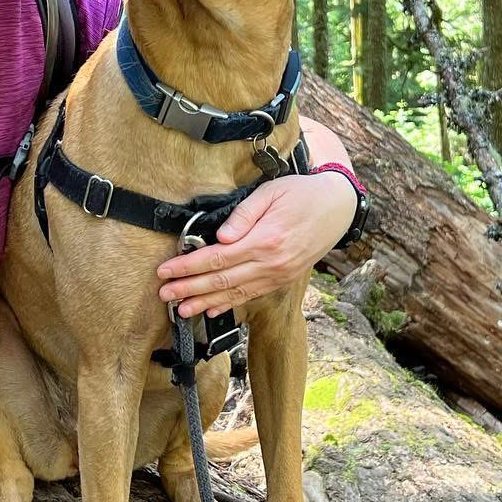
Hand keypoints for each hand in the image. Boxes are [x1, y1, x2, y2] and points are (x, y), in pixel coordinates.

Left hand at [156, 172, 357, 317]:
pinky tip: (212, 309)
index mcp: (265, 240)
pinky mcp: (282, 279)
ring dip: (205, 302)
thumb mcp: (270, 193)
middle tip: (164, 294)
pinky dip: (229, 304)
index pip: (217, 258)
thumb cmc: (301, 194)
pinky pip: (251, 294)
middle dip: (189, 288)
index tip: (166, 271)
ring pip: (235, 293)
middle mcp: (271, 263)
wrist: (337, 208)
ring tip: (181, 309)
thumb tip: (220, 236)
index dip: (188, 266)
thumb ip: (244, 215)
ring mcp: (278, 275)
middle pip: (222, 280)